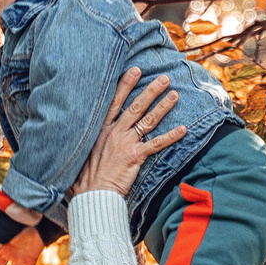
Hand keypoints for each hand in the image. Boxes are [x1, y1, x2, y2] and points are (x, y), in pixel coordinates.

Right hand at [72, 70, 186, 199]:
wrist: (92, 193)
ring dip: (162, 107)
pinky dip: (170, 136)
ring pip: (147, 121)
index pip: (114, 102)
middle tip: (163, 78)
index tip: (135, 71)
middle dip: (150, 90)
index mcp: (100, 129)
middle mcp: (113, 132)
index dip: (125, 85)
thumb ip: (91, 138)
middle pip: (135, 107)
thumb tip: (91, 130)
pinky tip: (183, 129)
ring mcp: (125, 143)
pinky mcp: (134, 157)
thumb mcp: (82, 151)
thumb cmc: (85, 176)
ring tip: (174, 95)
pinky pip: (156, 144)